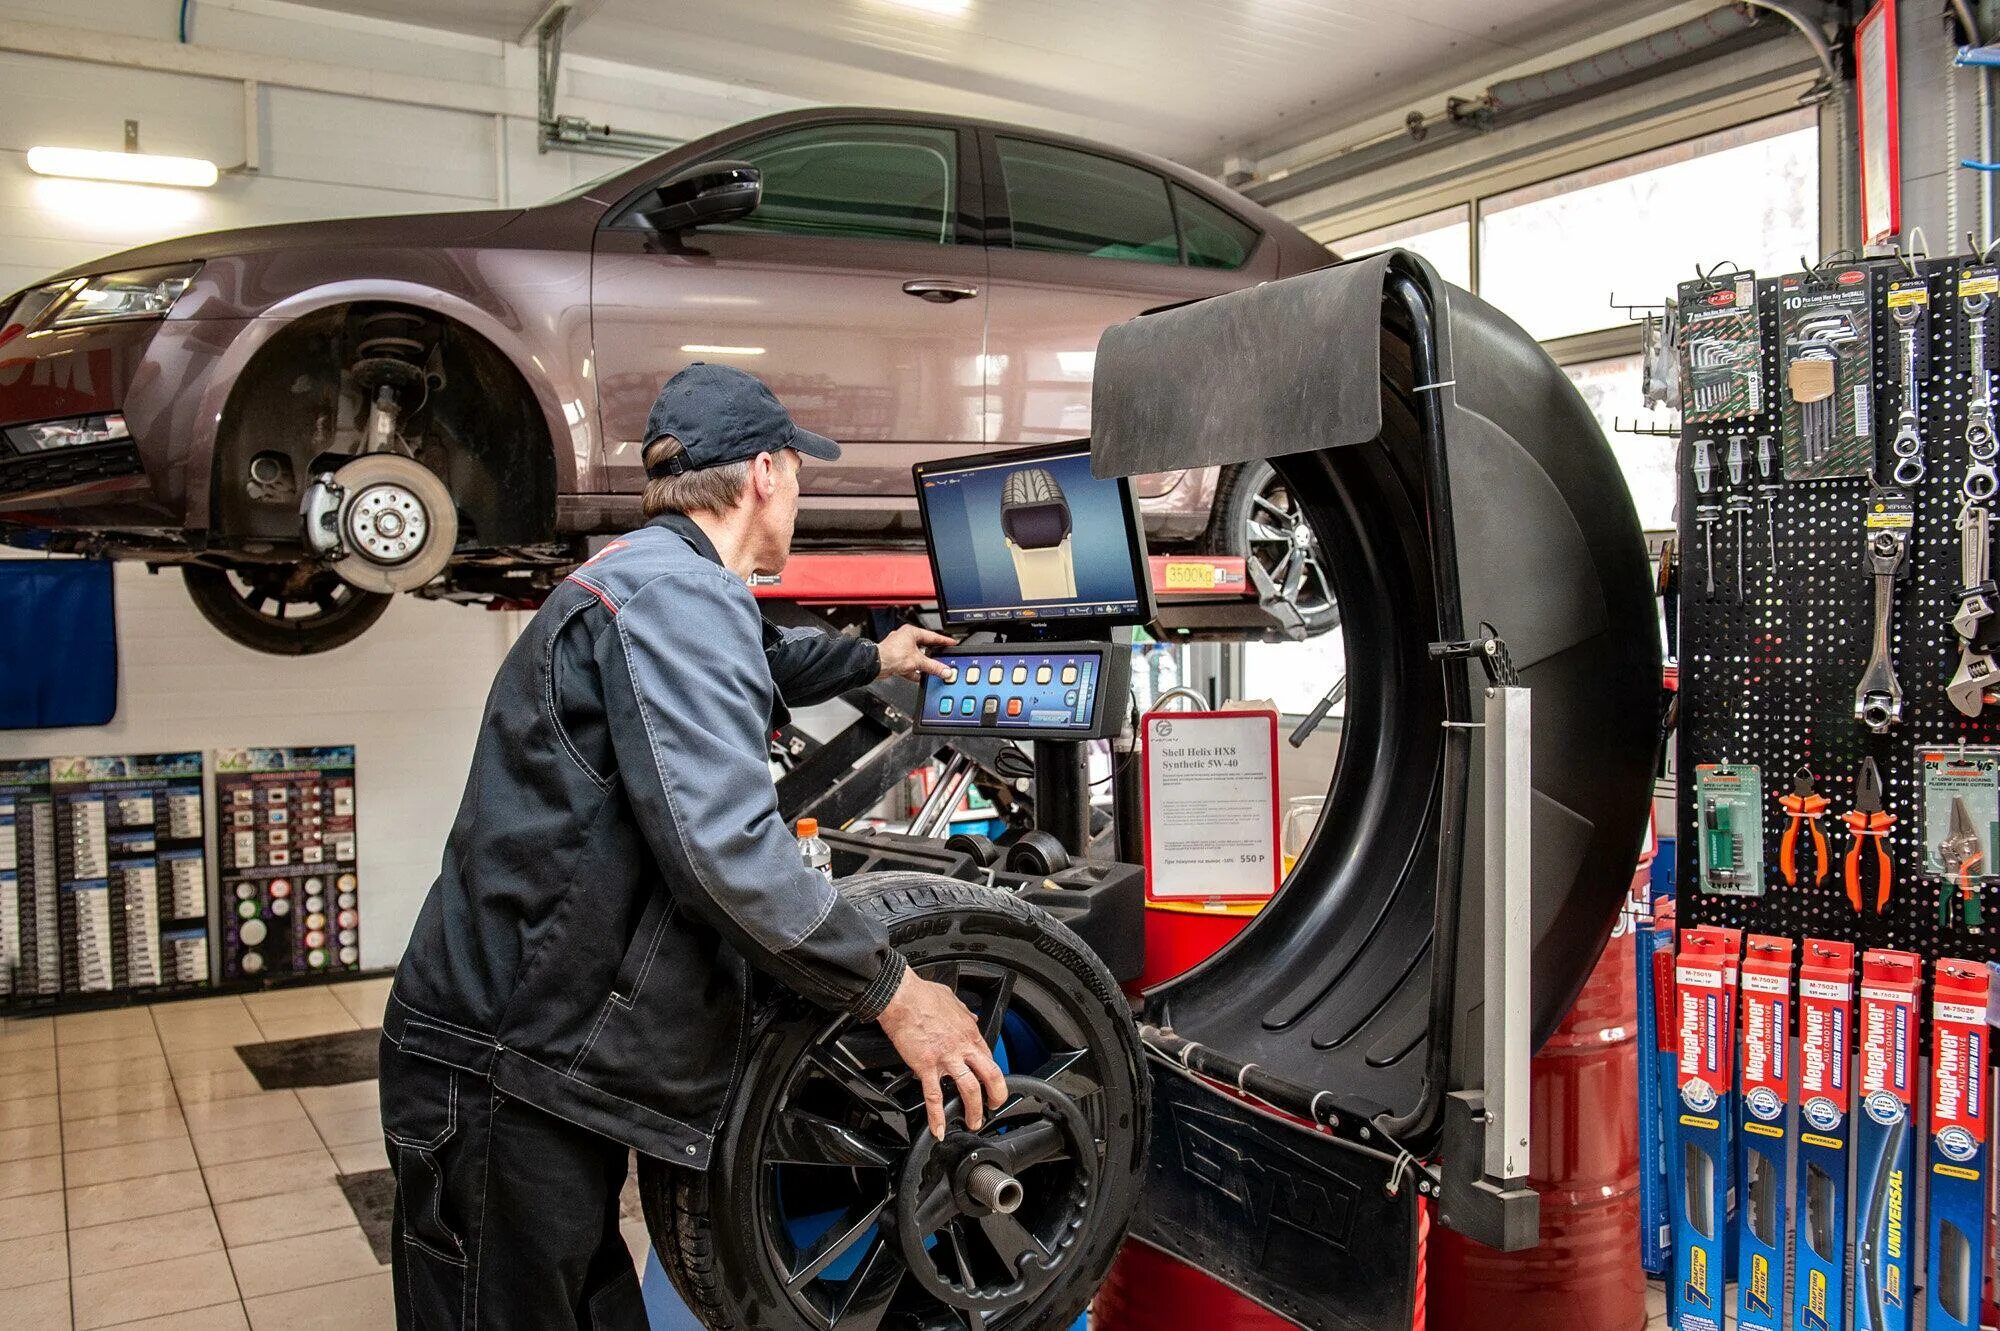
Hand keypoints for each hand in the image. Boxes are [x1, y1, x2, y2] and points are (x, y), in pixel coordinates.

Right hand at [875, 969, 1008, 1138]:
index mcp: (969, 1032)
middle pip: (990, 1076)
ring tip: (973, 1122)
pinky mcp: (926, 1066)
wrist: (901, 997)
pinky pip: (933, 1096)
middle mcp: (962, 1047)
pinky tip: (938, 1128)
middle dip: (996, 1095)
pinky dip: (936, 1116)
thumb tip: (971, 1017)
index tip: (991, 1083)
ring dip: (974, 1110)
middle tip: (994, 1106)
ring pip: (969, 1089)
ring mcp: (946, 1058)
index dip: (992, 1074)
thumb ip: (964, 1013)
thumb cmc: (923, 996)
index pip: (989, 1058)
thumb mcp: (953, 1000)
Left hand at [876, 624, 956, 683]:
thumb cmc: (891, 654)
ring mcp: (899, 649)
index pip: (932, 636)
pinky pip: (909, 665)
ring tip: (932, 669)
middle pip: (924, 647)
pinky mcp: (895, 659)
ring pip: (916, 657)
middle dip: (932, 655)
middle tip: (942, 658)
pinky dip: (914, 671)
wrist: (875, 665)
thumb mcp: (918, 661)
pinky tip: (919, 677)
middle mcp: (905, 638)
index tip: (951, 643)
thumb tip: (944, 670)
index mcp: (911, 632)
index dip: (943, 640)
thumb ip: (933, 666)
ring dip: (923, 665)